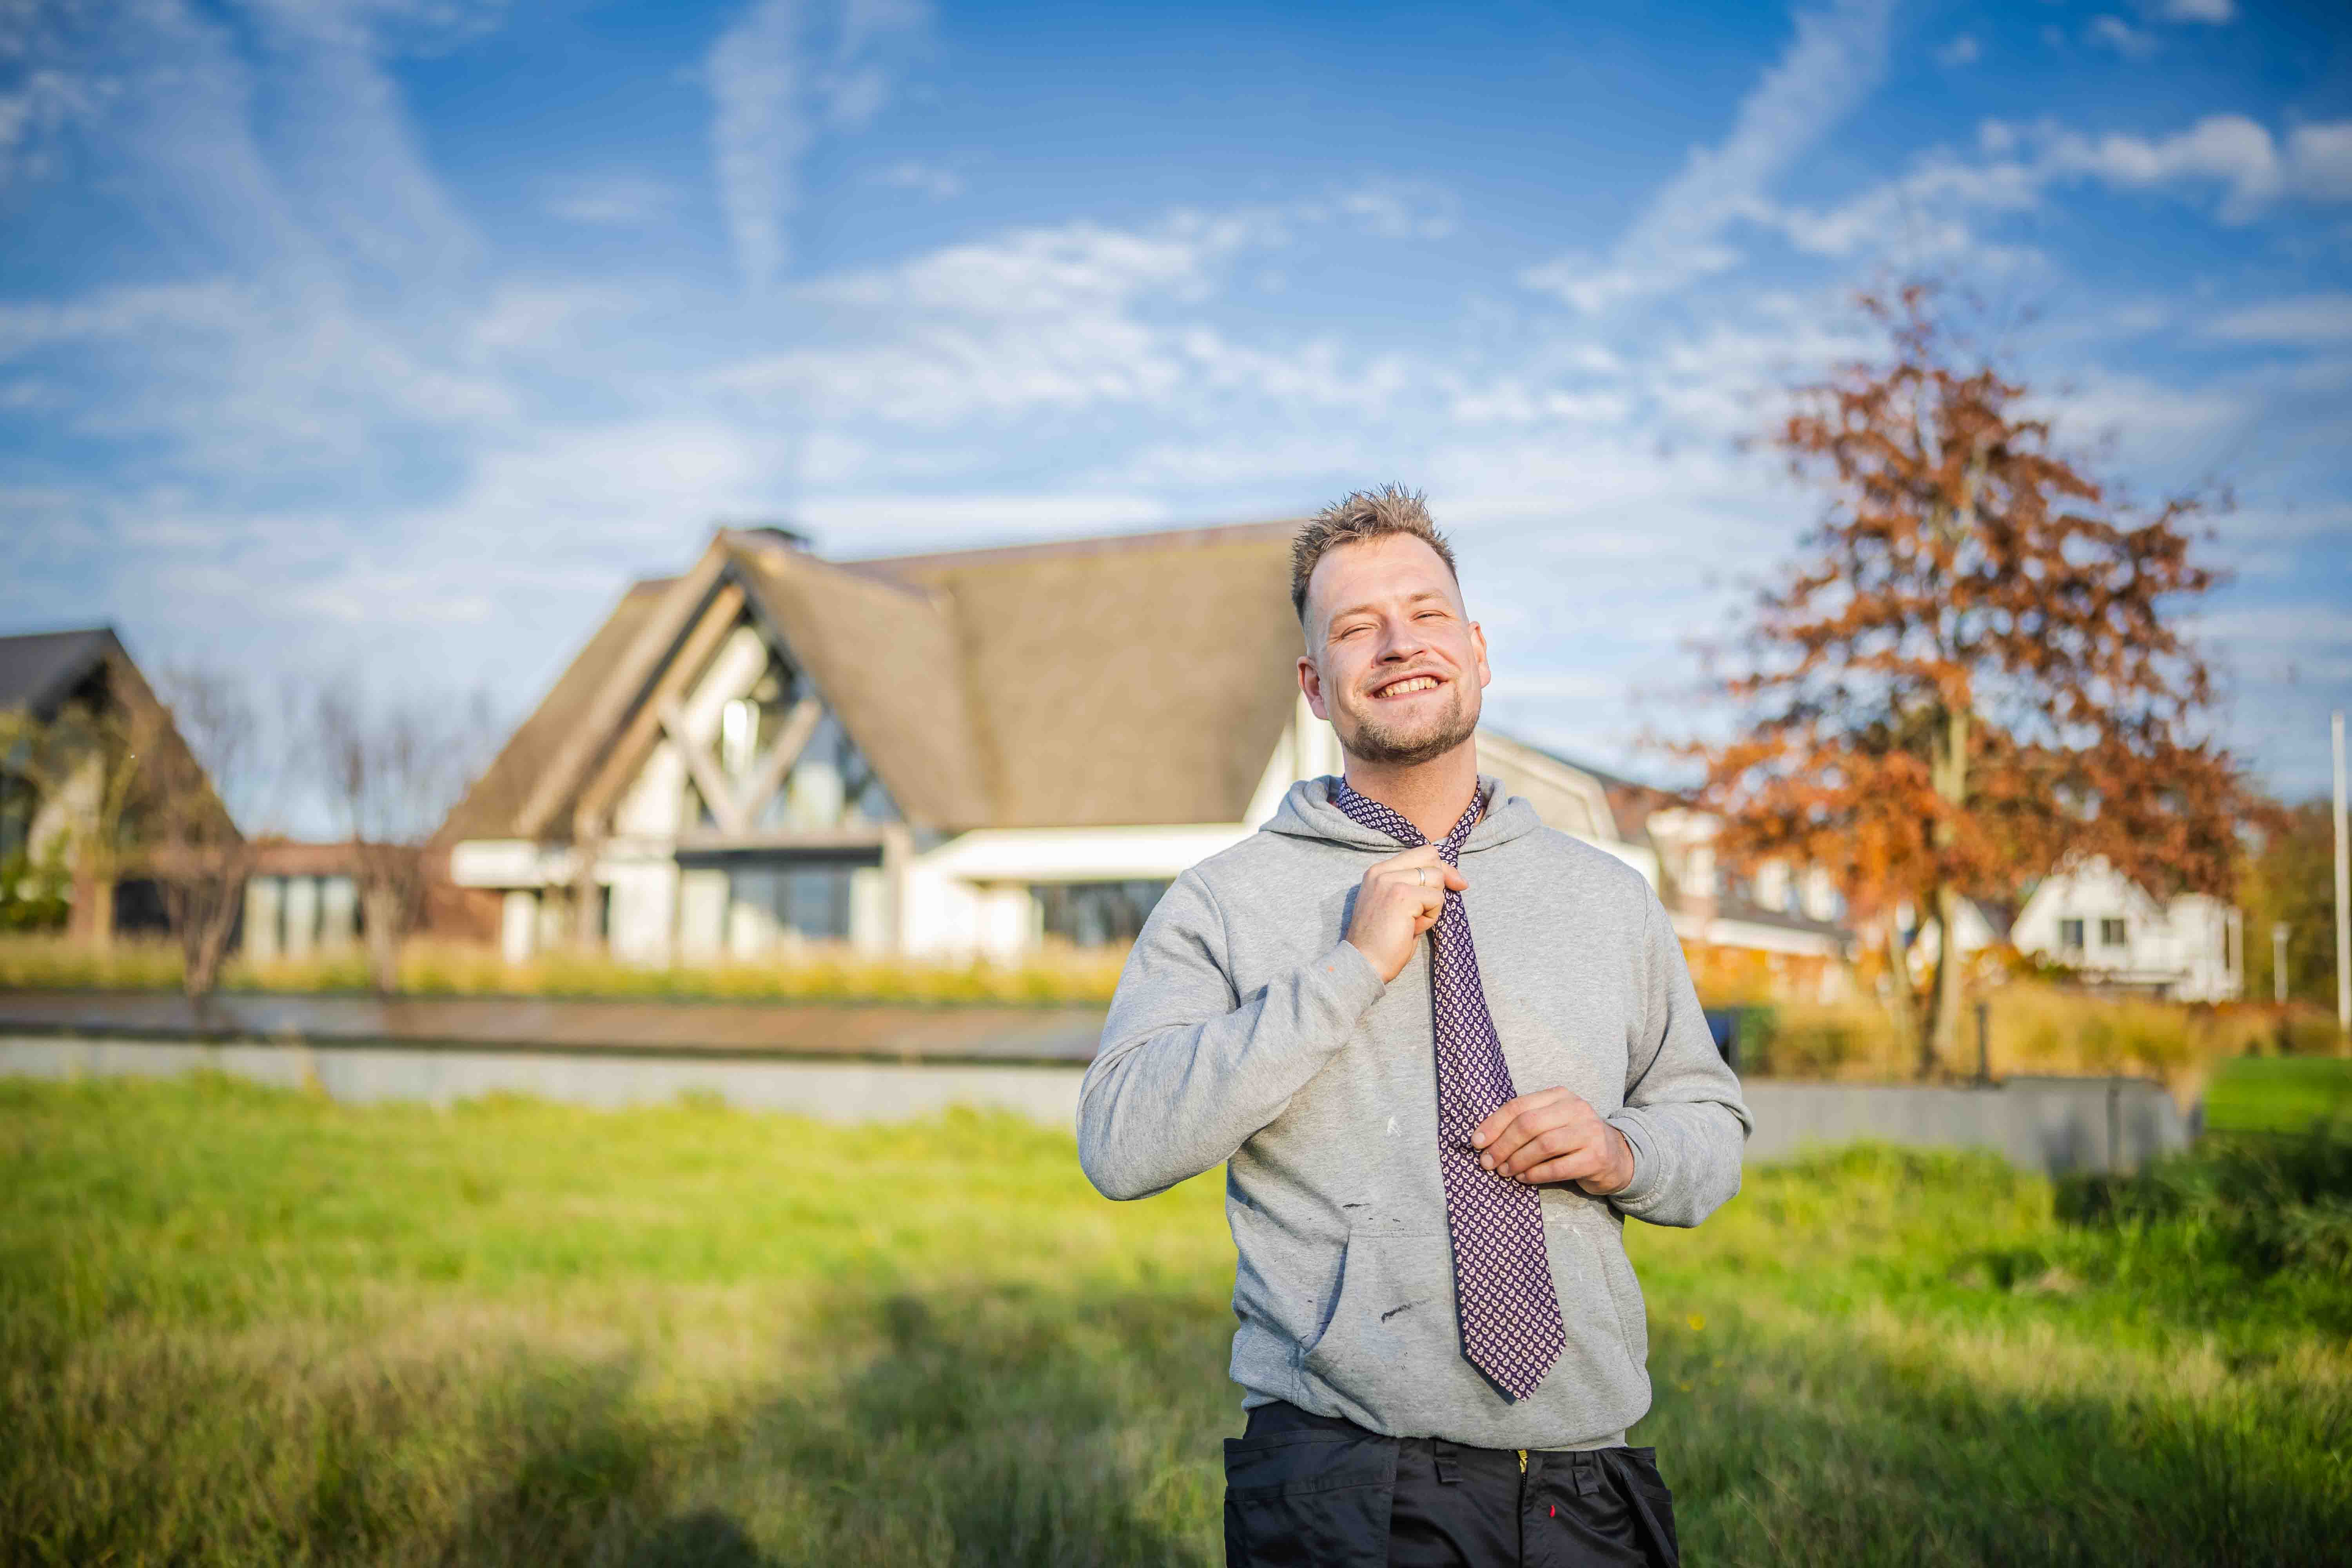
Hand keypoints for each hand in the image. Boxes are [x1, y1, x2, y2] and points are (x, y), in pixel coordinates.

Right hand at [1344, 845, 1466, 983]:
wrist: (1364, 963)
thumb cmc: (1383, 941)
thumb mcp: (1397, 904)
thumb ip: (1414, 886)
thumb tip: (1452, 877)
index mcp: (1379, 871)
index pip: (1421, 852)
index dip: (1441, 867)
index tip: (1455, 883)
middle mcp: (1382, 871)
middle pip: (1432, 856)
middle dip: (1443, 879)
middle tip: (1432, 906)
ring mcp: (1391, 881)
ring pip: (1437, 877)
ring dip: (1434, 903)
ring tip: (1414, 921)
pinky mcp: (1402, 895)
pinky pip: (1436, 898)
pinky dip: (1432, 916)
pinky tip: (1413, 928)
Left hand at [1470, 1088, 1634, 1194]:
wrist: (1617, 1156)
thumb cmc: (1573, 1139)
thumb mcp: (1552, 1122)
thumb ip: (1525, 1124)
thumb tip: (1484, 1141)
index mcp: (1560, 1096)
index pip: (1519, 1106)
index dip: (1493, 1124)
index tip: (1476, 1142)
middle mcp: (1576, 1109)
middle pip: (1529, 1124)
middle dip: (1502, 1145)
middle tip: (1487, 1162)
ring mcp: (1589, 1132)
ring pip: (1543, 1145)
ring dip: (1517, 1161)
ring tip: (1505, 1172)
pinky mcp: (1596, 1157)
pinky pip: (1558, 1167)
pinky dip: (1536, 1175)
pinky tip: (1524, 1178)